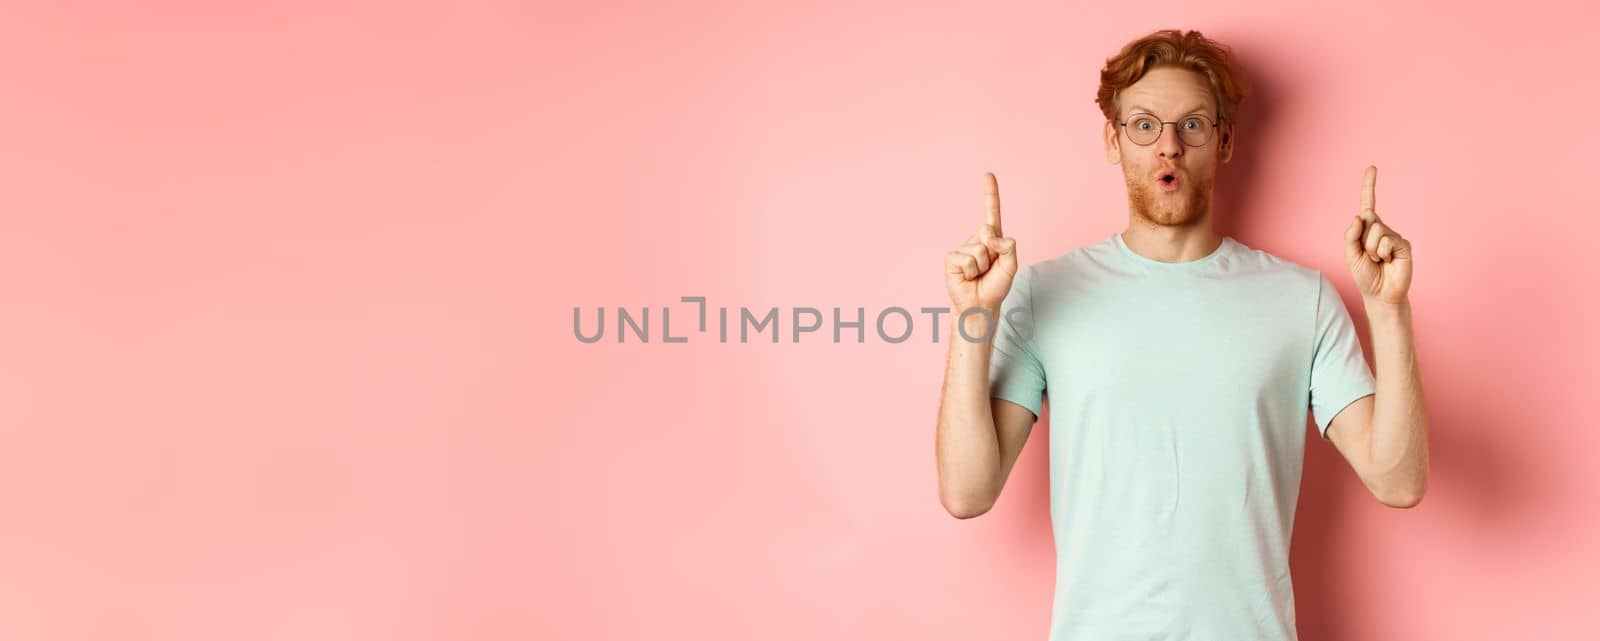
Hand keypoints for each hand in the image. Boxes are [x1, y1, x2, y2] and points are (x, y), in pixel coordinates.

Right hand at [945, 172, 1018, 311]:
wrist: (980, 305)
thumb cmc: (995, 286)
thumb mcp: (1011, 266)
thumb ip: (1009, 248)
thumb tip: (993, 237)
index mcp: (991, 239)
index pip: (991, 212)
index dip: (990, 194)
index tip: (988, 174)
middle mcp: (976, 240)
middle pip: (988, 231)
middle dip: (993, 251)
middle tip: (989, 268)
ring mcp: (962, 248)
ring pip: (979, 249)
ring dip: (983, 266)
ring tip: (979, 275)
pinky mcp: (952, 258)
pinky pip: (967, 259)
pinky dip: (971, 271)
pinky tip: (968, 277)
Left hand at [1344, 165, 1412, 304]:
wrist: (1380, 294)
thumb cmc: (1365, 275)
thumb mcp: (1351, 255)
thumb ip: (1351, 235)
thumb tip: (1359, 216)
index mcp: (1367, 229)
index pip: (1368, 203)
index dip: (1369, 186)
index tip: (1372, 167)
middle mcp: (1381, 229)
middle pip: (1368, 218)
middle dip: (1363, 239)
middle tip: (1368, 256)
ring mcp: (1393, 236)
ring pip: (1377, 231)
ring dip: (1372, 249)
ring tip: (1377, 261)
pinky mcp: (1403, 244)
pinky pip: (1387, 241)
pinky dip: (1382, 253)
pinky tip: (1387, 262)